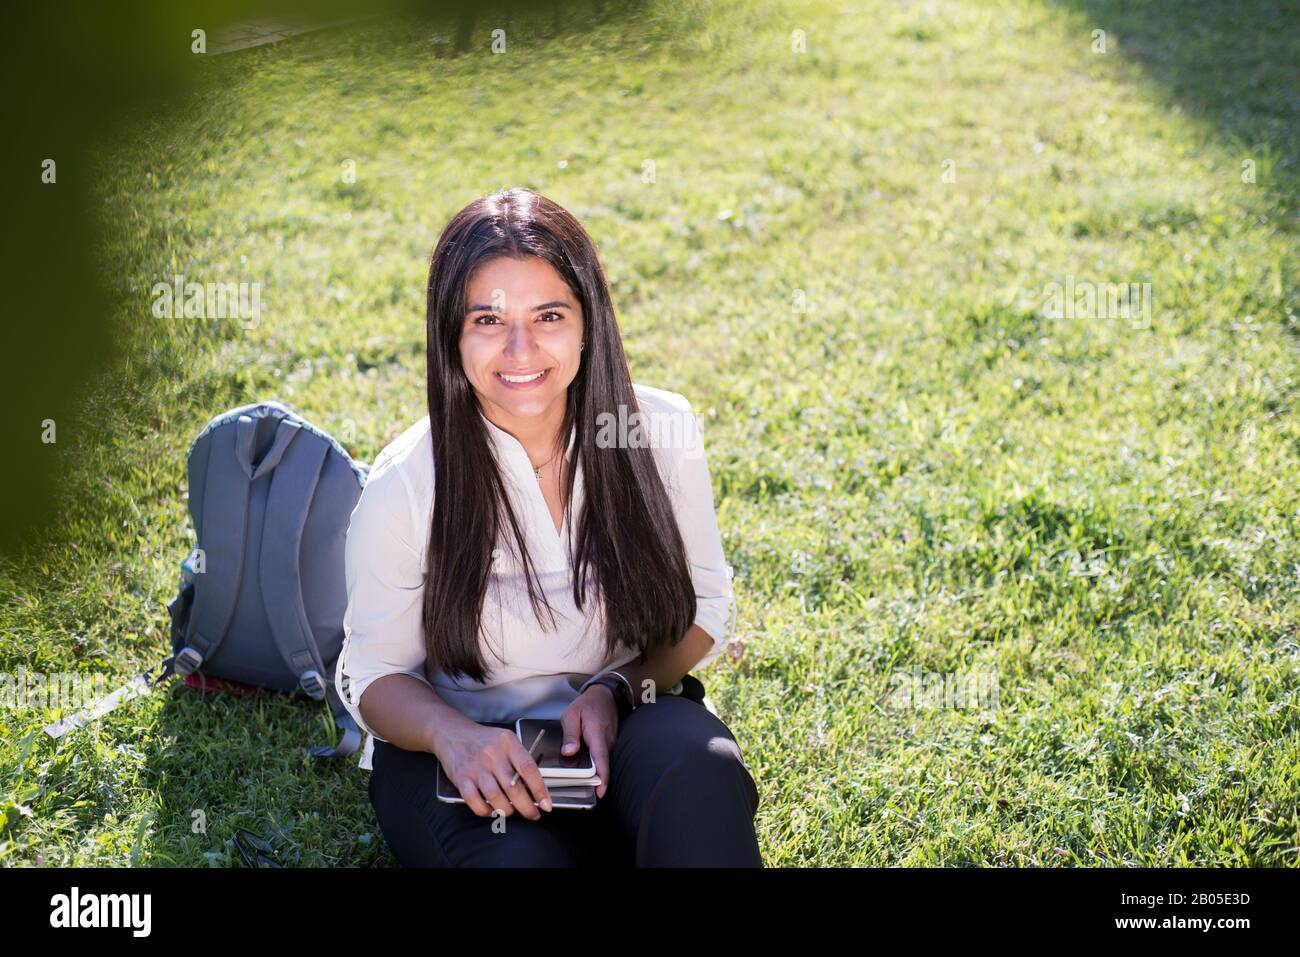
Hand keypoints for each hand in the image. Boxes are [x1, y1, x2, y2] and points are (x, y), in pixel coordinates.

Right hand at [437, 721, 553, 819]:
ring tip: (511, 811)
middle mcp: (492, 754)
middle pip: (513, 787)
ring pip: (495, 797)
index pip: (528, 769)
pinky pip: (474, 801)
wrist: (453, 733)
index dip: (540, 790)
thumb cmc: (484, 740)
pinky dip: (484, 810)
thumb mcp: (506, 741)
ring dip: (507, 810)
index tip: (546, 804)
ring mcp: (476, 766)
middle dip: (527, 807)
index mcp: (508, 743)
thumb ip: (519, 760)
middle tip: (532, 814)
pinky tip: (490, 810)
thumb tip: (535, 788)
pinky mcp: (461, 777)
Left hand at [560, 684, 617, 798]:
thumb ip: (570, 734)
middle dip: (596, 782)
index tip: (599, 793)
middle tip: (584, 793)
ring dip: (596, 774)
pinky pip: (603, 758)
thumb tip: (568, 752)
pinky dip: (597, 765)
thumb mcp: (572, 715)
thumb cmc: (587, 704)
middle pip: (603, 767)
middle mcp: (607, 742)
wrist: (605, 695)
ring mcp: (610, 744)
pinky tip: (586, 769)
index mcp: (597, 735)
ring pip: (604, 763)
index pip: (602, 761)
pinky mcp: (609, 744)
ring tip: (583, 783)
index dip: (603, 779)